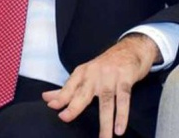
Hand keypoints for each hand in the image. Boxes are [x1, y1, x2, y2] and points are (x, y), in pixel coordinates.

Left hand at [42, 34, 160, 136]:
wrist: (131, 49)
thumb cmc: (105, 65)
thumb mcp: (85, 73)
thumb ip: (67, 88)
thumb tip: (47, 98)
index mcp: (83, 72)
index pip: (69, 86)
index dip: (61, 96)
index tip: (52, 106)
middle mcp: (95, 74)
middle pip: (84, 93)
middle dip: (74, 106)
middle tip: (65, 118)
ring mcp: (111, 77)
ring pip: (106, 101)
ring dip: (105, 122)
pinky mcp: (126, 79)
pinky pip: (124, 99)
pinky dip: (122, 115)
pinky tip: (119, 129)